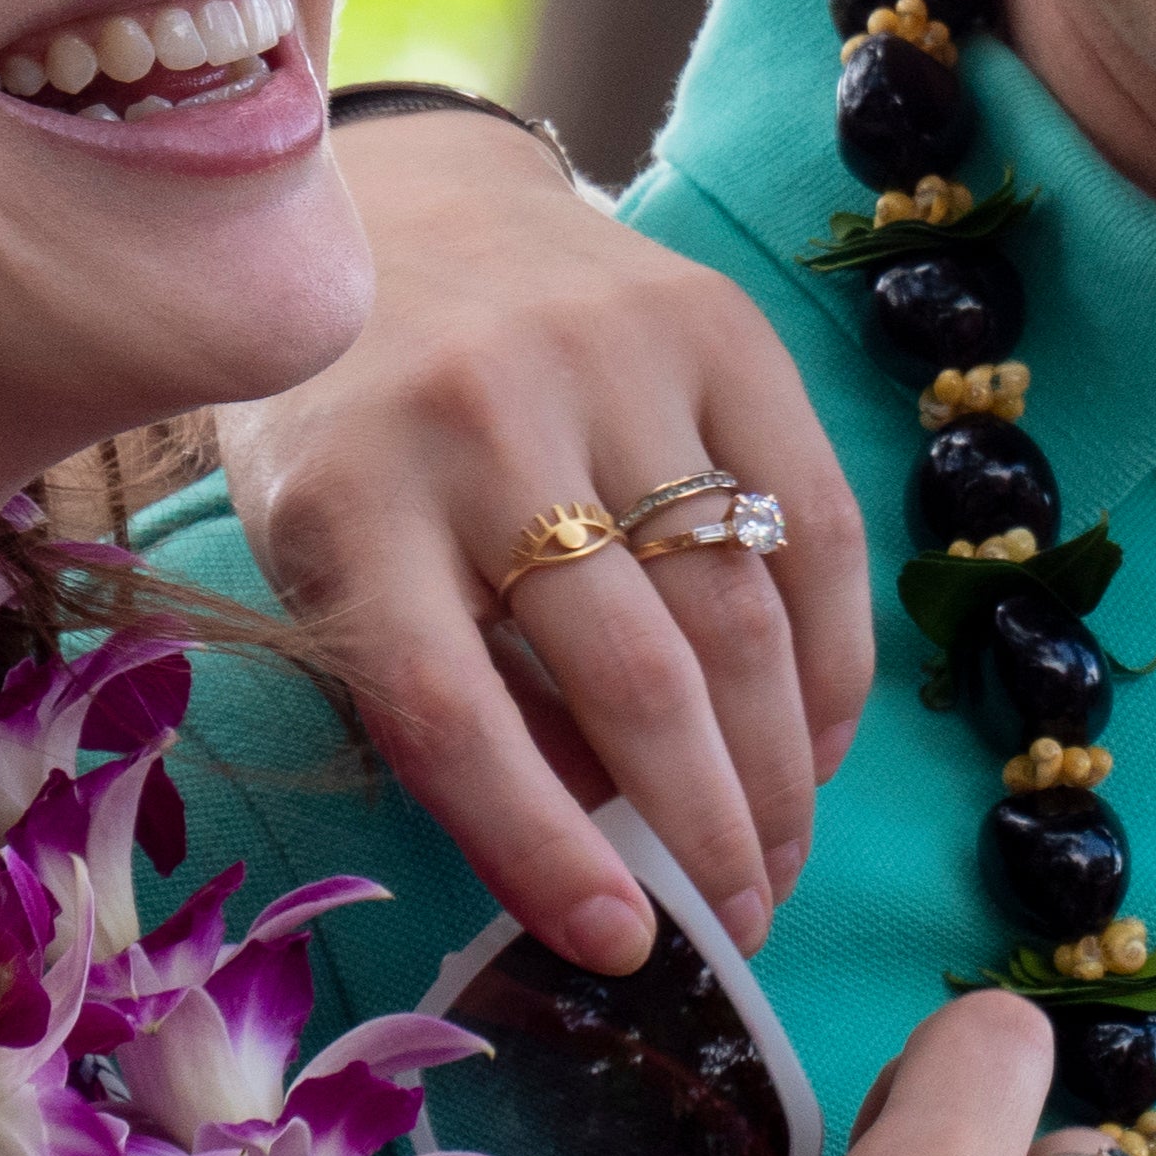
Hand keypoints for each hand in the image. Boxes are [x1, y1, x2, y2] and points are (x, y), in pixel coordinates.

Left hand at [232, 105, 867, 969]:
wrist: (406, 204)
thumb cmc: (348, 420)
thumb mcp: (326, 560)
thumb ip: (434, 695)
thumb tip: (596, 858)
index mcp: (348, 501)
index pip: (452, 715)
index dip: (543, 849)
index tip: (622, 950)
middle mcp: (482, 423)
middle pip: (627, 676)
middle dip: (699, 835)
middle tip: (735, 928)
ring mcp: (610, 362)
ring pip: (736, 615)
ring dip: (776, 771)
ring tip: (778, 860)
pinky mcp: (719, 328)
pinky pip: (812, 524)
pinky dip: (829, 657)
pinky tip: (816, 741)